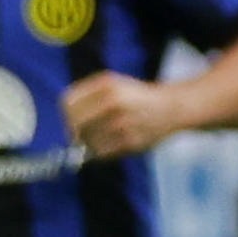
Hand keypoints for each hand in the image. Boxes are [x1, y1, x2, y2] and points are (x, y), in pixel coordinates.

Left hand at [62, 72, 180, 158]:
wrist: (172, 108)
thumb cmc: (135, 97)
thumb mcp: (112, 84)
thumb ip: (86, 96)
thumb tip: (65, 121)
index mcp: (106, 85)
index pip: (68, 103)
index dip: (66, 114)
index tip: (70, 119)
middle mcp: (114, 102)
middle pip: (74, 123)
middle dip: (73, 131)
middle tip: (78, 135)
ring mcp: (123, 122)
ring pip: (86, 140)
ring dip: (87, 143)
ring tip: (99, 138)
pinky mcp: (131, 141)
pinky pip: (101, 152)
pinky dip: (99, 152)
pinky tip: (107, 146)